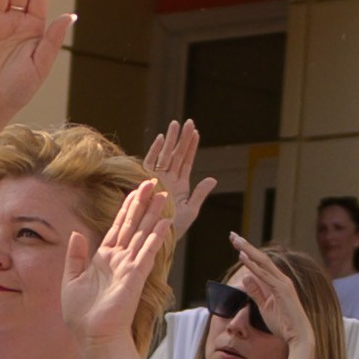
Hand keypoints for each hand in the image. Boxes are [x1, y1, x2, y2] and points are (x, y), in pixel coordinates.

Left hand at [60, 178, 170, 358]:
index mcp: (103, 258)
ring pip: (143, 233)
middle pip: (133, 224)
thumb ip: (75, 256)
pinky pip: (146, 252)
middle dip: (143, 202)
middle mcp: (119, 259)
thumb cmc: (82, 315)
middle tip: (154, 182)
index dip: (127, 207)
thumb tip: (76, 233)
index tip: (136, 190)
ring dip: (153, 213)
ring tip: (164, 195)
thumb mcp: (71, 280)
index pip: (118, 227)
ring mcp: (129, 266)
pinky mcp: (134, 276)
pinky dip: (155, 236)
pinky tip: (163, 221)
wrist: (92, 337)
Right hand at [142, 120, 216, 246]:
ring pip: (165, 155)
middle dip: (182, 139)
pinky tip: (161, 139)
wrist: (155, 236)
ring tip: (176, 124)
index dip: (191, 147)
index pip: (187, 162)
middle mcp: (168, 179)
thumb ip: (200, 193)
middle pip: (176, 154)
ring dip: (171, 140)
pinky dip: (155, 151)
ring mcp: (157, 179)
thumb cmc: (172, 229)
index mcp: (180, 185)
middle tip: (188, 122)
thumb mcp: (191, 211)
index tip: (196, 132)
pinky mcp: (145, 181)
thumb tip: (213, 179)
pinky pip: (150, 163)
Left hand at [226, 232, 311, 355]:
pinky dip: (253, 265)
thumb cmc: (283, 324)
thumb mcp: (264, 307)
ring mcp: (283, 283)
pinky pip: (264, 275)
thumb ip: (256, 292)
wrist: (298, 337)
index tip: (236, 244)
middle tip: (232, 235)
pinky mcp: (282, 290)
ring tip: (235, 240)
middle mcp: (281, 279)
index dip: (248, 252)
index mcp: (278, 282)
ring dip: (248, 250)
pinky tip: (242, 256)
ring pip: (262, 262)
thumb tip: (245, 277)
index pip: (261, 263)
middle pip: (261, 258)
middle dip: (246, 245)